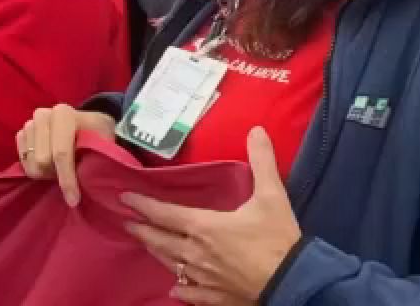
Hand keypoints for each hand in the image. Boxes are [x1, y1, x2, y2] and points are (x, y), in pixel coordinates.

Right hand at [16, 105, 116, 206]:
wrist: (86, 124)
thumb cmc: (97, 135)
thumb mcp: (106, 145)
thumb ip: (102, 164)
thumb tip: (110, 194)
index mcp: (64, 114)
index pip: (61, 153)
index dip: (67, 179)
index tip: (74, 199)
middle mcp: (42, 116)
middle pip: (41, 160)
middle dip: (55, 175)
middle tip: (69, 179)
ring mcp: (29, 124)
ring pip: (30, 163)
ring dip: (45, 173)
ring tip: (59, 170)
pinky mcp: (21, 133)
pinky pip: (22, 160)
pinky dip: (34, 168)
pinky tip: (49, 165)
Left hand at [122, 128, 300, 304]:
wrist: (295, 283)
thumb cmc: (279, 240)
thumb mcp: (272, 196)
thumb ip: (262, 161)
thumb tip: (256, 130)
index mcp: (204, 227)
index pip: (165, 213)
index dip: (143, 205)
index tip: (124, 198)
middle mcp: (196, 252)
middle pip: (160, 241)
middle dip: (142, 230)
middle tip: (126, 224)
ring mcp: (204, 277)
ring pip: (171, 265)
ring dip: (157, 253)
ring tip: (146, 245)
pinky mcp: (217, 297)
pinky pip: (192, 294)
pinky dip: (181, 291)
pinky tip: (174, 291)